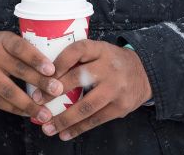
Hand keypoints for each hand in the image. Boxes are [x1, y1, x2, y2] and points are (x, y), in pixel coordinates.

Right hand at [0, 31, 64, 123]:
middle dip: (39, 82)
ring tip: (44, 112)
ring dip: (28, 103)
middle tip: (57, 91)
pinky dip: (14, 109)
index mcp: (2, 40)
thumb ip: (21, 51)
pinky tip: (27, 113)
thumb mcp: (2, 42)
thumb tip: (52, 68)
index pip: (20, 47)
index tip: (51, 69)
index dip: (36, 58)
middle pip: (18, 69)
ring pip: (8, 90)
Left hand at [35, 39, 152, 140]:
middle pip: (79, 78)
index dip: (59, 62)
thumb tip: (45, 74)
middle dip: (54, 92)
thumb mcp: (100, 51)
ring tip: (47, 127)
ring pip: (86, 106)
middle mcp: (109, 67)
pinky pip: (96, 120)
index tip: (41, 75)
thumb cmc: (112, 62)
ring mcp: (115, 88)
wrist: (145, 74)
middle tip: (37, 101)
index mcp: (101, 49)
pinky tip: (65, 134)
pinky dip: (78, 129)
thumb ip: (79, 58)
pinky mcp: (120, 106)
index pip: (77, 50)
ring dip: (64, 119)